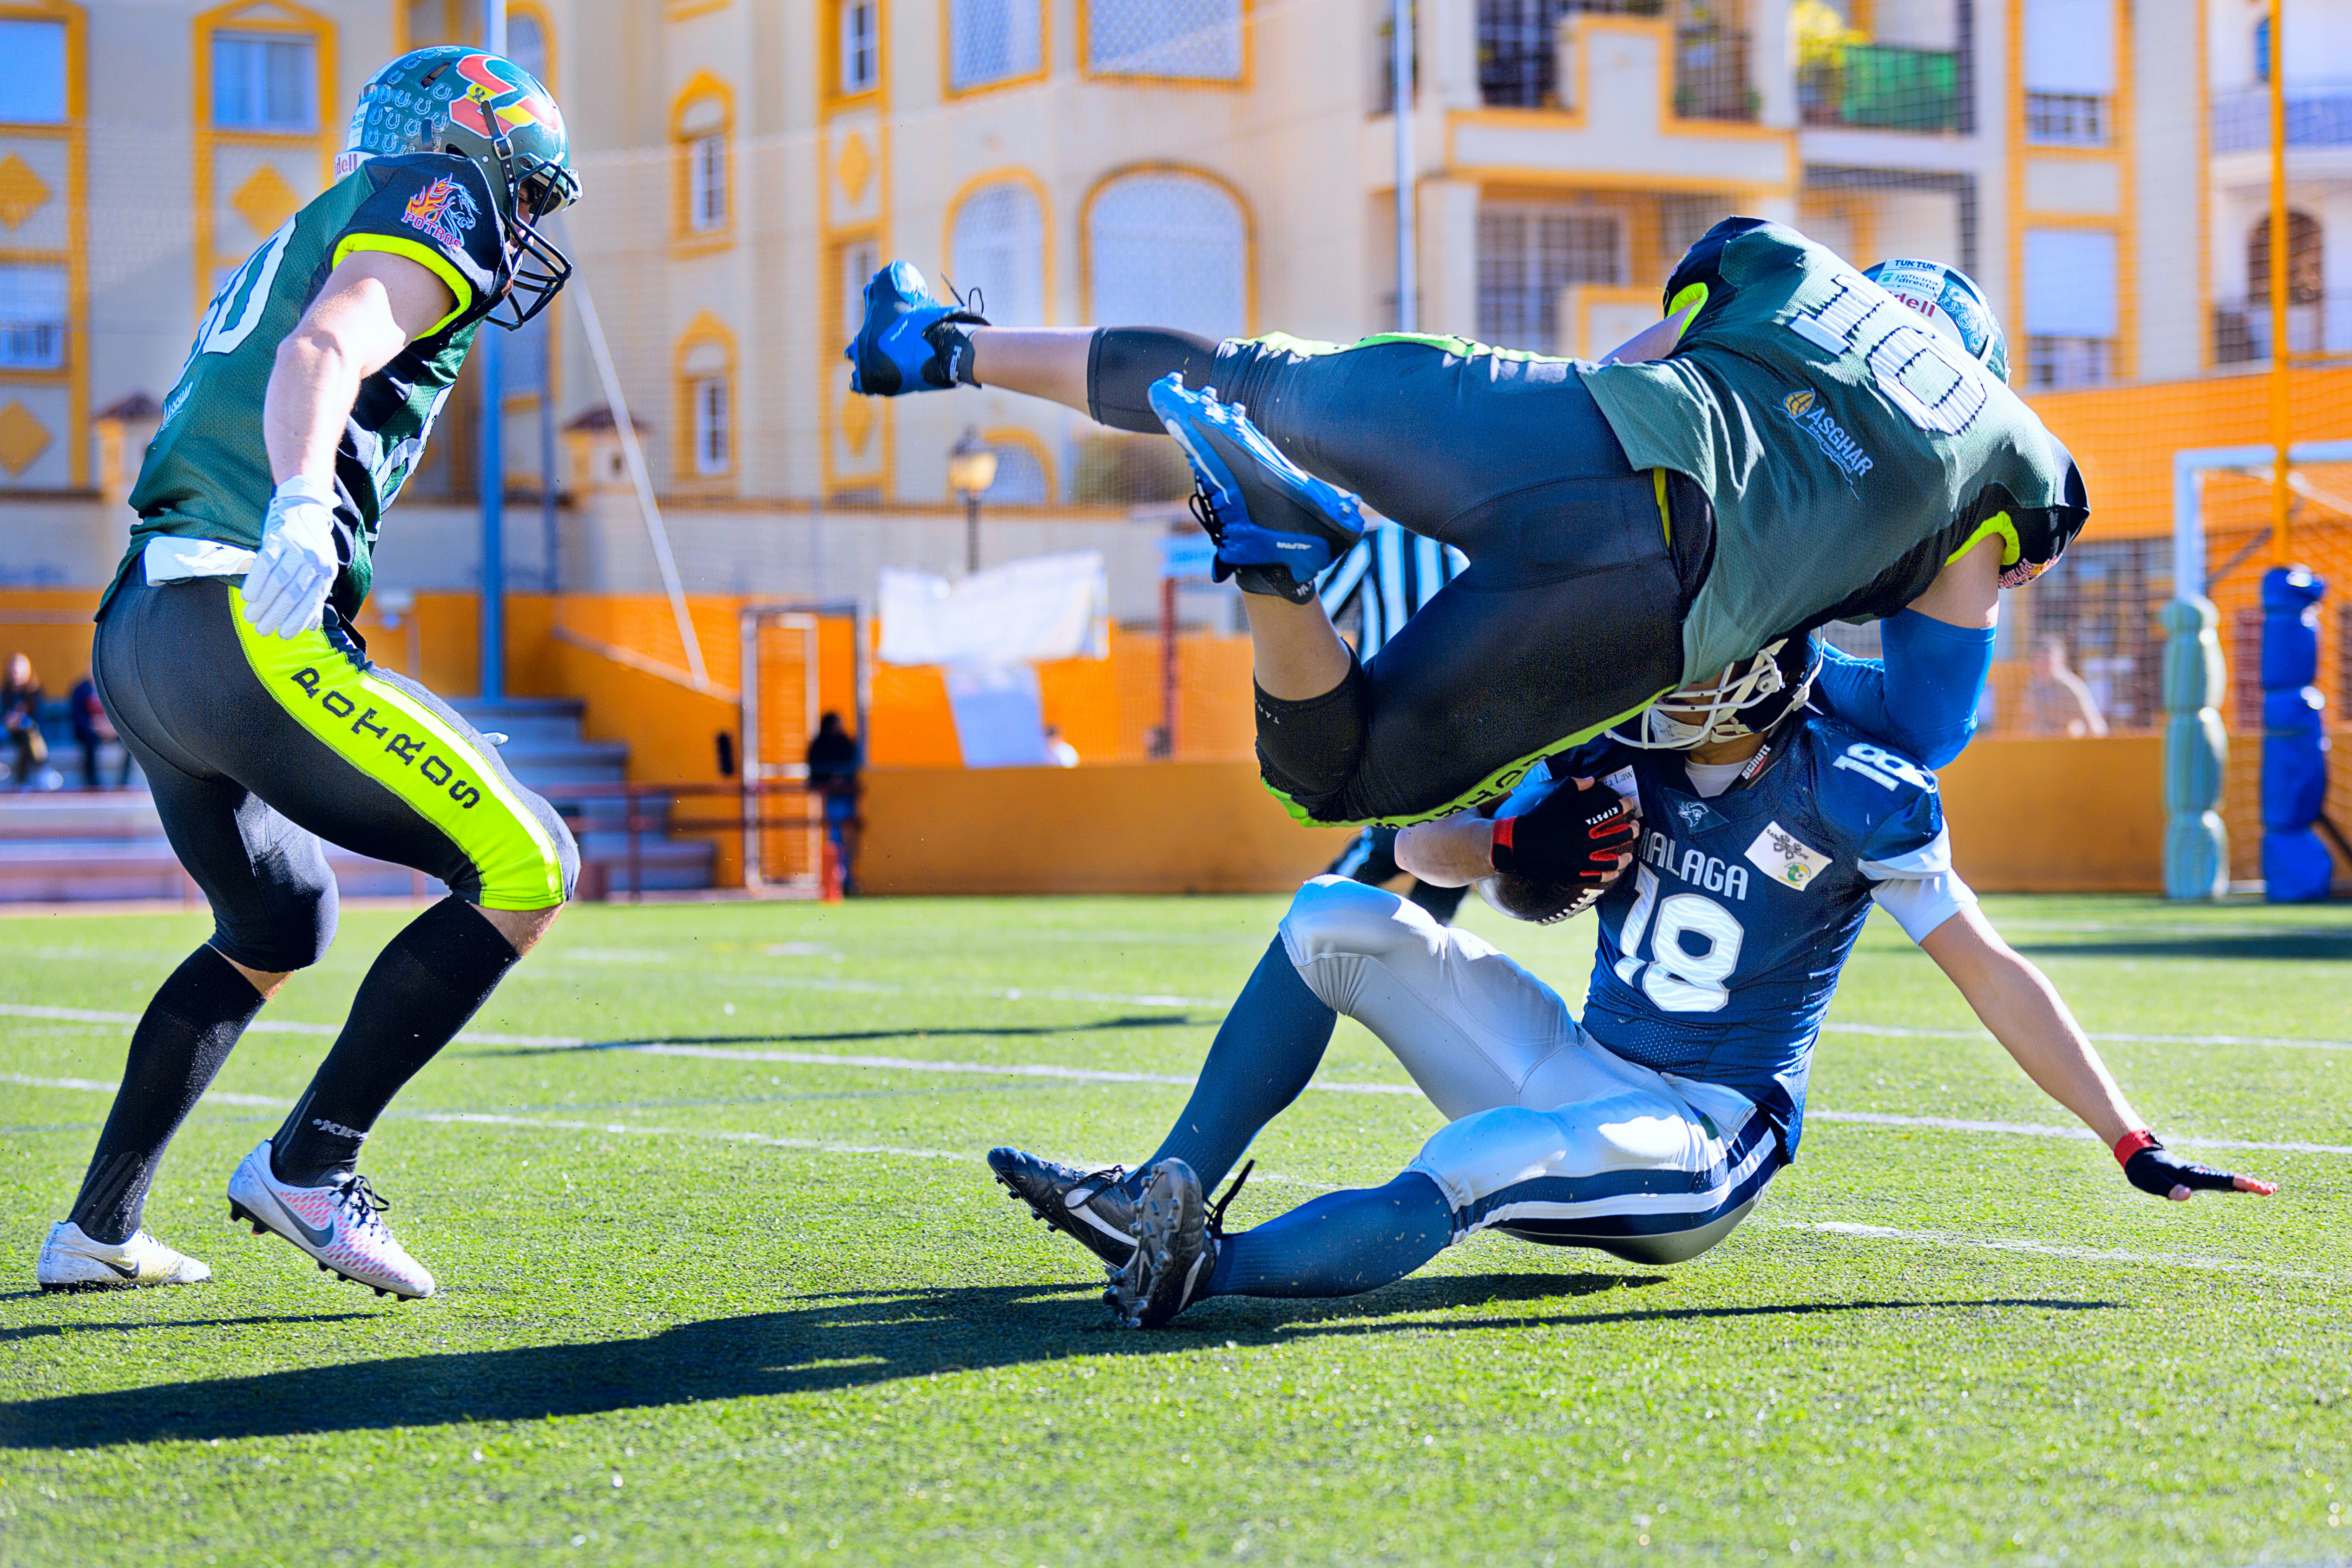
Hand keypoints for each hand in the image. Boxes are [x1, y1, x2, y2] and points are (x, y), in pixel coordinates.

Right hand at [242, 476, 339, 639]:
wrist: (305, 506)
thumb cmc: (312, 544)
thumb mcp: (322, 568)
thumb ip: (316, 595)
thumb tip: (310, 626)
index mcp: (326, 571)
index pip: (311, 601)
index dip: (296, 620)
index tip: (283, 635)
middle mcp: (314, 561)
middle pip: (293, 594)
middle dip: (276, 616)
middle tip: (261, 630)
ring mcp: (295, 549)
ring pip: (277, 582)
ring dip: (263, 604)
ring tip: (250, 617)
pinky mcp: (277, 539)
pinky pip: (264, 564)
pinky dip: (255, 583)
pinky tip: (248, 597)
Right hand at [1490, 775, 1639, 891]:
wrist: (1514, 846)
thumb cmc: (1534, 820)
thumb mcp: (1553, 799)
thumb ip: (1573, 785)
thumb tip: (1591, 779)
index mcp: (1579, 823)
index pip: (1609, 813)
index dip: (1622, 807)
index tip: (1629, 804)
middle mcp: (1582, 843)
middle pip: (1615, 836)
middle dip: (1630, 830)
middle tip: (1635, 827)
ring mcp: (1579, 861)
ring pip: (1611, 860)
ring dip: (1623, 855)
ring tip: (1629, 853)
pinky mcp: (1573, 873)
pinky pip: (1597, 876)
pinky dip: (1609, 874)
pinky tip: (1615, 870)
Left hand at [2117, 1132, 2276, 1201]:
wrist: (2140, 1155)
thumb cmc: (2145, 1171)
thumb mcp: (2151, 1182)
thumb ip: (2168, 1189)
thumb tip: (2186, 1196)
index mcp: (2192, 1175)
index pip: (2219, 1180)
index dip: (2239, 1184)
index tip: (2257, 1186)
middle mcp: (2200, 1173)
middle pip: (2229, 1179)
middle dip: (2251, 1184)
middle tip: (2273, 1189)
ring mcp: (2200, 1174)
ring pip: (2227, 1179)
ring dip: (2246, 1184)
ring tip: (2269, 1189)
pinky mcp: (2198, 1176)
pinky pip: (2220, 1180)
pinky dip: (2234, 1184)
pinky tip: (2244, 1189)